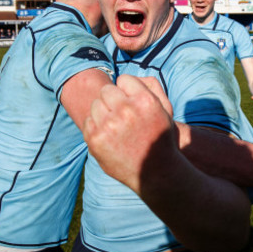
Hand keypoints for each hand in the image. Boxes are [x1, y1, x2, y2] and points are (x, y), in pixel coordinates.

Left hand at [83, 75, 176, 194]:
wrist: (155, 171)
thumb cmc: (160, 137)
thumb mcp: (164, 109)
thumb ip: (149, 87)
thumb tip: (123, 79)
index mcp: (144, 100)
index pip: (123, 79)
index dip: (126, 91)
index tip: (130, 102)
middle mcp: (126, 110)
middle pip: (106, 91)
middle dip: (112, 100)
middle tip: (120, 114)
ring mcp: (109, 126)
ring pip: (95, 104)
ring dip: (103, 113)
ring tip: (116, 127)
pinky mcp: (96, 139)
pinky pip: (88, 121)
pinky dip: (96, 127)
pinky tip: (109, 136)